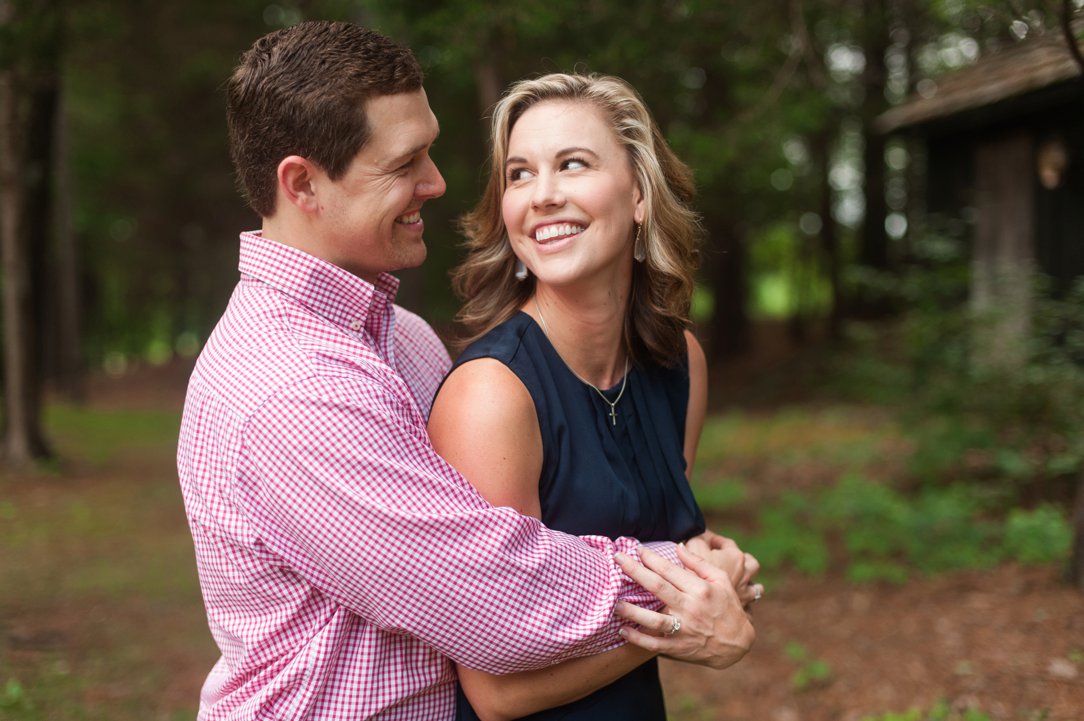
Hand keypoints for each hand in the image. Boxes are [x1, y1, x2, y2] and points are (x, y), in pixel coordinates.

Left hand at [614, 545, 754, 668]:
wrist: (737, 643)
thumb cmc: (727, 606)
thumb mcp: (721, 580)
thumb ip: (698, 563)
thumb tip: (678, 547)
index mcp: (700, 589)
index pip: (670, 570)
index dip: (651, 558)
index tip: (636, 548)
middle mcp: (691, 608)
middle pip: (658, 587)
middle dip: (635, 571)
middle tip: (617, 559)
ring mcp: (684, 629)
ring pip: (654, 619)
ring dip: (633, 611)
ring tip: (615, 603)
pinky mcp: (679, 647)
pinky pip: (655, 644)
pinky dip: (638, 639)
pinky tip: (622, 631)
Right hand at [686, 531, 762, 607]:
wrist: (701, 604)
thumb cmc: (697, 571)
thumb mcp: (694, 546)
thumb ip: (699, 537)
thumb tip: (700, 535)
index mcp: (735, 556)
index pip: (726, 542)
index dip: (714, 539)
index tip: (704, 540)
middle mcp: (745, 573)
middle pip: (749, 562)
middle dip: (740, 560)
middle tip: (726, 560)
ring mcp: (746, 592)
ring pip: (754, 586)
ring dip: (748, 583)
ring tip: (738, 583)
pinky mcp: (742, 609)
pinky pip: (749, 606)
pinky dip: (744, 604)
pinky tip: (735, 604)